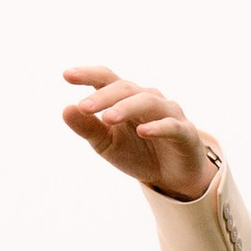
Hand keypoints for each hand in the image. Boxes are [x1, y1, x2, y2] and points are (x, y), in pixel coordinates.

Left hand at [62, 65, 216, 202]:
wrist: (172, 176)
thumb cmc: (138, 153)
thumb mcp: (107, 144)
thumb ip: (88, 128)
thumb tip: (66, 109)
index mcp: (125, 98)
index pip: (106, 79)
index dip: (88, 74)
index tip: (66, 75)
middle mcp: (147, 98)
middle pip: (124, 88)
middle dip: (103, 97)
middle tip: (83, 106)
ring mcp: (168, 113)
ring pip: (147, 102)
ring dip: (126, 108)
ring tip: (107, 118)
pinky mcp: (184, 132)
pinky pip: (170, 126)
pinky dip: (157, 127)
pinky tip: (142, 131)